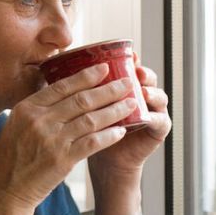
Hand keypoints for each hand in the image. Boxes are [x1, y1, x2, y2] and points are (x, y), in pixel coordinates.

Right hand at [0, 63, 138, 209]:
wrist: (5, 189)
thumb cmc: (10, 158)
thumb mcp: (15, 125)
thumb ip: (36, 110)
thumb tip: (61, 93)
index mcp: (26, 108)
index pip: (62, 86)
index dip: (86, 76)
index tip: (104, 68)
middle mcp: (39, 121)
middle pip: (81, 100)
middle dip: (108, 89)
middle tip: (127, 83)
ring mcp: (51, 140)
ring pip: (91, 119)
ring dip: (114, 110)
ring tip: (131, 104)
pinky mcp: (62, 160)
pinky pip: (92, 142)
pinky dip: (109, 135)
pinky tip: (121, 131)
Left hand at [88, 55, 171, 185]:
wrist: (104, 159)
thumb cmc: (92, 130)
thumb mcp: (85, 108)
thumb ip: (80, 89)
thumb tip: (55, 67)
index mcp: (124, 86)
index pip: (130, 67)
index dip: (128, 60)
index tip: (124, 55)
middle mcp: (141, 95)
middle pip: (147, 78)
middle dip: (142, 72)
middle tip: (136, 70)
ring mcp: (153, 111)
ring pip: (158, 96)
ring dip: (152, 92)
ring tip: (142, 91)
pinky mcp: (158, 130)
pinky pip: (160, 121)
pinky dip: (154, 117)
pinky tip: (146, 117)